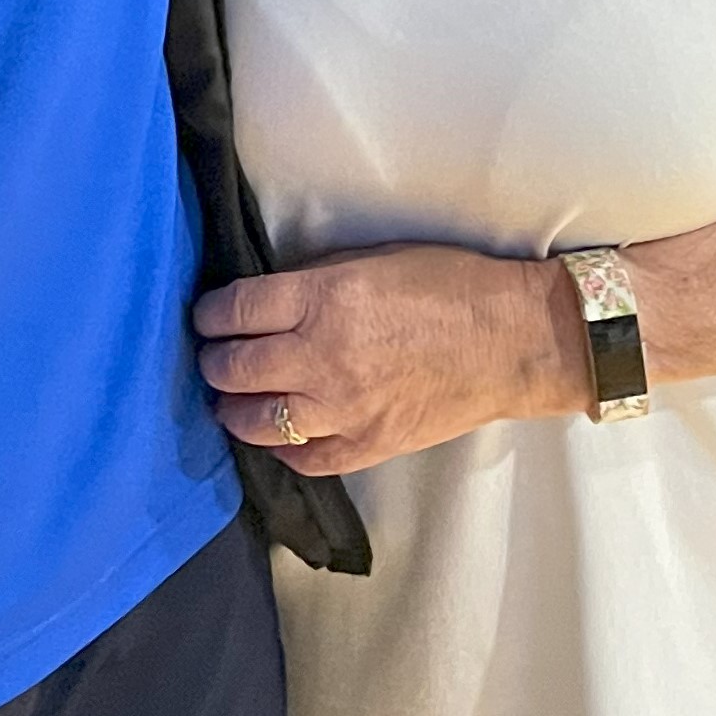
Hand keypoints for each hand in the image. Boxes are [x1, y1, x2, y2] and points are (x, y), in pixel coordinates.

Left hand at [193, 244, 585, 475]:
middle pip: (233, 366)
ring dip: (232, 406)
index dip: (208, 313)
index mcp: (323, 299)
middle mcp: (322, 356)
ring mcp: (342, 409)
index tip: (205, 315)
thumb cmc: (445, 283)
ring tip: (229, 397)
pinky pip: (301, 458)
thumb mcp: (369, 258)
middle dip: (212, 359)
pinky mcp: (365, 446)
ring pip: (255, 420)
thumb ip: (311, 280)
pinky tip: (275, 432)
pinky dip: (279, 447)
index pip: (234, 309)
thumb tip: (263, 298)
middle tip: (212, 354)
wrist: (510, 340)